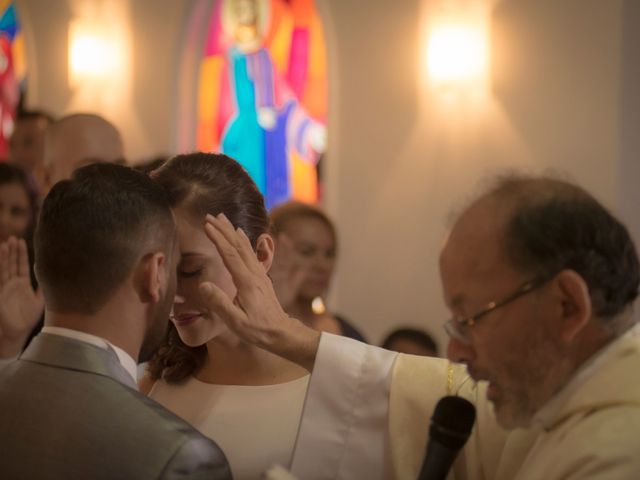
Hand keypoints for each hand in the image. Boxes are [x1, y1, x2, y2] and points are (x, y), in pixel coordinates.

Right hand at [0, 237, 43, 357]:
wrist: (17, 334)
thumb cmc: (28, 318)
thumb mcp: (40, 299)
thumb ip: (43, 286)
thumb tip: (50, 272)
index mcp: (22, 284)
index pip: (21, 265)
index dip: (21, 253)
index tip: (21, 240)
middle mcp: (11, 284)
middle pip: (11, 264)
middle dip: (12, 251)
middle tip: (13, 238)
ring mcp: (4, 289)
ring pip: (3, 270)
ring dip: (3, 258)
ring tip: (4, 244)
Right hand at [199, 214, 319, 370]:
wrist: (281, 332)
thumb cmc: (257, 330)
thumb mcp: (235, 322)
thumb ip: (219, 303)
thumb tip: (204, 285)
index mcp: (246, 282)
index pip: (229, 254)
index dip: (217, 238)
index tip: (206, 225)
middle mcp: (254, 273)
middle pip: (237, 245)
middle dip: (223, 229)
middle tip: (210, 215)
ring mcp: (259, 274)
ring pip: (245, 247)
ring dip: (232, 231)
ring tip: (222, 218)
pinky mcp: (261, 276)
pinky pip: (251, 253)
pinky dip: (243, 240)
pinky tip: (240, 235)